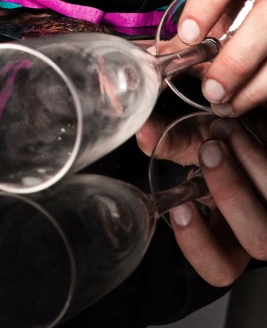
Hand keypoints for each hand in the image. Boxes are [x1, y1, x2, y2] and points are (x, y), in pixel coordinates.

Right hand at [137, 113, 266, 285]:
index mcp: (228, 238)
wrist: (250, 131)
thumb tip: (143, 132)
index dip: (201, 247)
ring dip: (248, 164)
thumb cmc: (225, 144)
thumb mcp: (194, 146)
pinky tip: (239, 130)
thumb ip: (170, 144)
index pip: (220, 269)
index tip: (180, 207)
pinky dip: (259, 153)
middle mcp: (258, 231)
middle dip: (231, 194)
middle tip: (209, 151)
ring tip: (223, 130)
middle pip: (258, 242)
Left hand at [179, 0, 266, 116]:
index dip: (208, 0)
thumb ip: (187, 39)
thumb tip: (151, 56)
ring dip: (252, 85)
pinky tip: (241, 104)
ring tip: (223, 103)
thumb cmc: (238, 27)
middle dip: (237, 58)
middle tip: (211, 87)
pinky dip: (261, 93)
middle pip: (265, 17)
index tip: (188, 35)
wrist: (266, 40)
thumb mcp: (215, 24)